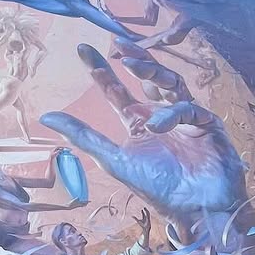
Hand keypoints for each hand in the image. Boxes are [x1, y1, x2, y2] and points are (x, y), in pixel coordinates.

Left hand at [40, 44, 251, 248]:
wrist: (195, 210)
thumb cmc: (156, 187)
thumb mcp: (113, 159)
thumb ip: (83, 136)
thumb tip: (46, 116)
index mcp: (137, 122)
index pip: (117, 91)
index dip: (101, 70)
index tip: (83, 48)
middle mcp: (161, 115)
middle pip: (148, 78)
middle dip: (135, 59)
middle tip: (118, 44)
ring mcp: (186, 117)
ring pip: (171, 83)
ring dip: (153, 73)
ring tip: (133, 66)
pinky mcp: (208, 123)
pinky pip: (190, 109)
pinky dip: (172, 114)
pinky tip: (157, 126)